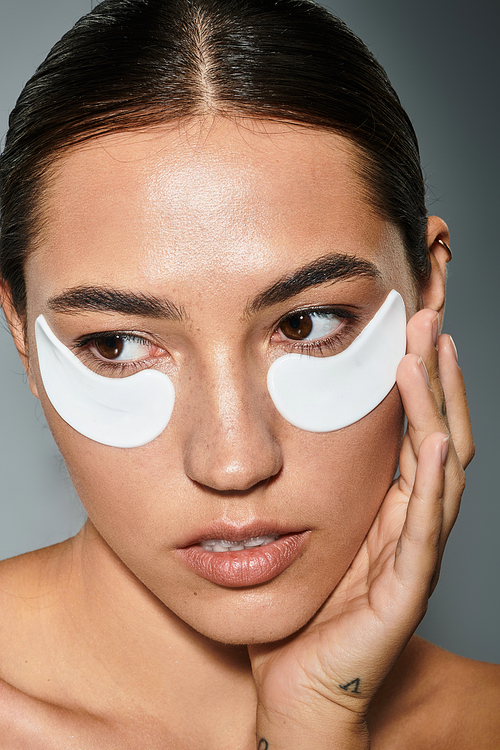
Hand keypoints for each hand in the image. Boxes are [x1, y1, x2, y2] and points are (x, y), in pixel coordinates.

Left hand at [249, 308, 473, 748]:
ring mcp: (413, 558)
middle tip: (429, 321)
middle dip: (436, 379)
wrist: (297, 691)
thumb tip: (281, 431)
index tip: (409, 332)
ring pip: (440, 473)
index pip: (415, 436)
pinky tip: (437, 438)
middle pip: (438, 439)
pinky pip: (424, 531)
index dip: (418, 385)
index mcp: (388, 513)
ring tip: (430, 356)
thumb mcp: (306, 534)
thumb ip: (312, 490)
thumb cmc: (299, 613)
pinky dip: (434, 482)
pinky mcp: (403, 593)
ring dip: (438, 410)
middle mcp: (410, 528)